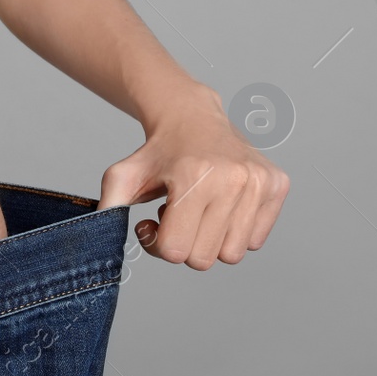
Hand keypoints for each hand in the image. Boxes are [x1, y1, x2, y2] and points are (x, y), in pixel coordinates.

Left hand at [98, 87, 289, 269]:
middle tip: (177, 215)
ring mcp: (259, 182)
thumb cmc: (158, 152)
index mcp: (195, 177)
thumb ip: (107, 207)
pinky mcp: (278, 184)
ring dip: (211, 240)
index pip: (176, 251)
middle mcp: (234, 178)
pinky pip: (256, 240)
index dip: (157, 243)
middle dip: (184, 244)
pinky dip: (235, 231)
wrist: (192, 116)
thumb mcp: (122, 176)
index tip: (152, 222)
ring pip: (233, 254)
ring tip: (199, 210)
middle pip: (204, 259)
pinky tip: (221, 206)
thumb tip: (98, 237)